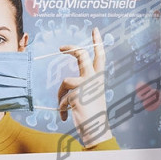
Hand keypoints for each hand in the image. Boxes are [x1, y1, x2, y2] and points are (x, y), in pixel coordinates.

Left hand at [57, 27, 113, 147]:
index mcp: (99, 78)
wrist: (95, 129)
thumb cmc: (92, 115)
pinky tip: (65, 116)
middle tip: (61, 47)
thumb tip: (66, 83)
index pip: (100, 56)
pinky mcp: (76, 93)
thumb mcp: (89, 97)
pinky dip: (61, 107)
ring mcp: (85, 84)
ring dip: (60, 96)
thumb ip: (82, 86)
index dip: (97, 42)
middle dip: (71, 49)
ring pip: (64, 81)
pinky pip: (62, 97)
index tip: (94, 30)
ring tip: (63, 108)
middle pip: (82, 55)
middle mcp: (94, 78)